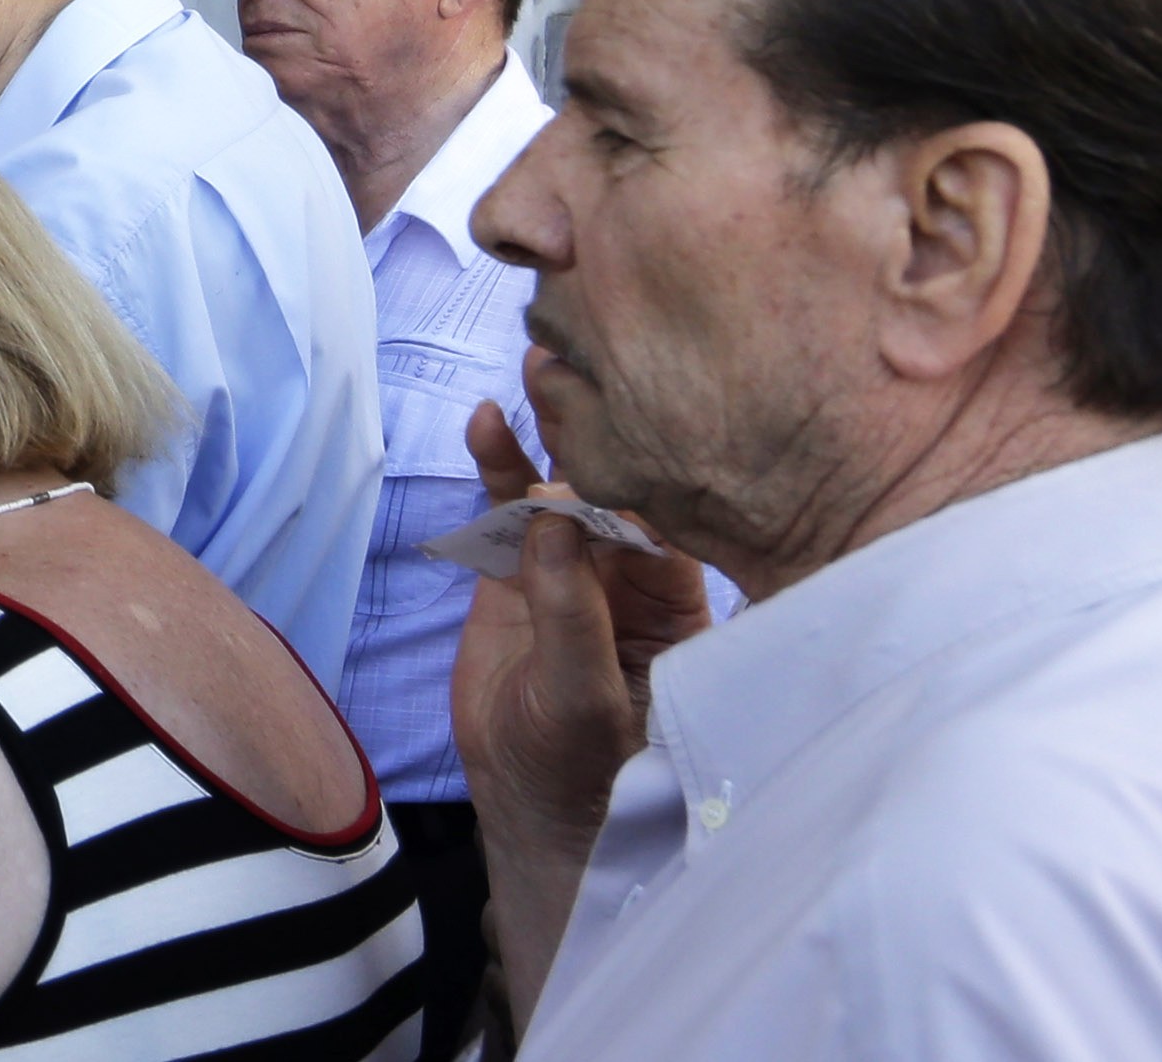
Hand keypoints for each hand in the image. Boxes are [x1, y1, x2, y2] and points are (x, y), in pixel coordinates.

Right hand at [447, 397, 708, 856]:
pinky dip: (496, 468)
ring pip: (561, 486)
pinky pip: (508, 510)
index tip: (637, 408)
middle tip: (584, 360)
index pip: (668, 515)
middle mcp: (630, 570)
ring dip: (546, 433)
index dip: (650, 462)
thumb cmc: (585, 765)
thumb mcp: (584, 697)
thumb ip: (570, 611)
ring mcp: (572, 564)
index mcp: (675, 598)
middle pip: (617, 483)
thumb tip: (554, 517)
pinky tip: (486, 423)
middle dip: (602, 427)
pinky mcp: (518, 570)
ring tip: (535, 370)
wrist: (531, 800)